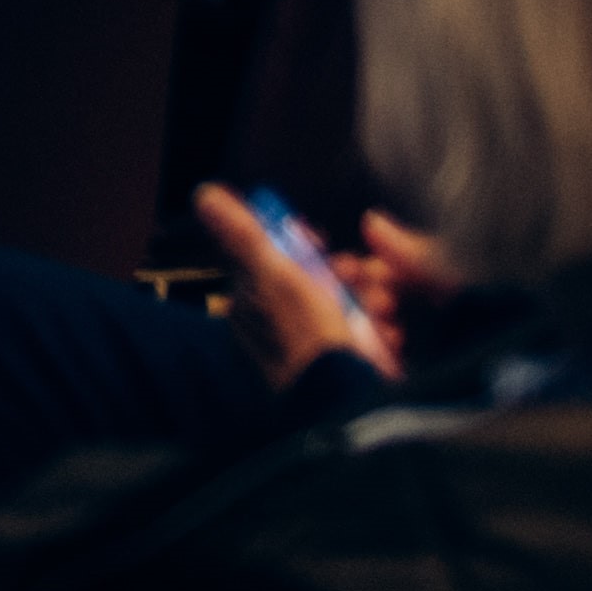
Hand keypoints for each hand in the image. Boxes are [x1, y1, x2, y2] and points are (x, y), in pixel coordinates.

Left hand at [196, 187, 418, 384]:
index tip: (319, 240)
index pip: (272, 259)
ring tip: (381, 307)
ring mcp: (313, 349)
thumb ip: (244, 234)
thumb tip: (204, 192)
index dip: (299, 244)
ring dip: (369, 299)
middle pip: (314, 280)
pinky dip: (380, 329)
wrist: (346, 398)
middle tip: (360, 275)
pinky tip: (387, 333)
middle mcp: (277, 329)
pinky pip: (366, 334)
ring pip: (347, 304)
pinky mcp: (347, 365)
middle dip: (345, 272)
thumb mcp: (274, 273)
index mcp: (251, 307)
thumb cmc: (306, 334)